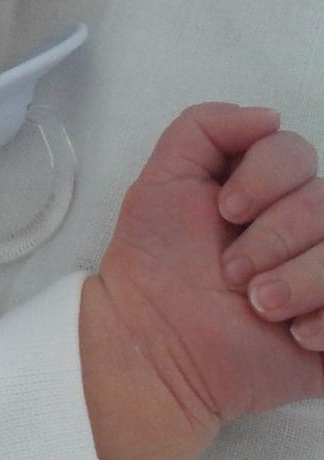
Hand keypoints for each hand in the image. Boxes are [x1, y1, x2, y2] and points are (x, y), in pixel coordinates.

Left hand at [81, 103, 323, 459]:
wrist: (152, 344)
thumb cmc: (155, 264)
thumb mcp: (163, 179)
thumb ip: (203, 128)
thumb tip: (268, 115)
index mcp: (268, 191)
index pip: (295, 152)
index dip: (262, 178)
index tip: (224, 211)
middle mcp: (303, 229)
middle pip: (322, 202)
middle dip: (271, 238)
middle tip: (230, 272)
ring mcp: (320, 277)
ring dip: (295, 281)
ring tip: (257, 306)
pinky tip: (291, 334)